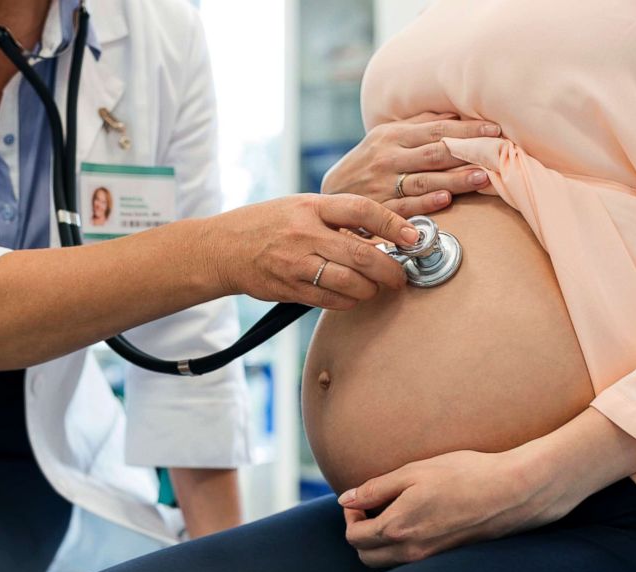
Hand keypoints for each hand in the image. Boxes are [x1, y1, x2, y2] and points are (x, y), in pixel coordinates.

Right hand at [210, 193, 420, 310]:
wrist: (222, 248)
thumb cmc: (267, 224)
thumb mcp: (301, 207)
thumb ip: (337, 218)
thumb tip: (382, 235)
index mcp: (311, 206)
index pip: (361, 209)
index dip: (393, 224)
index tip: (413, 236)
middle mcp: (304, 233)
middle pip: (362, 255)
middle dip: (390, 270)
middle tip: (401, 276)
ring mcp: (296, 263)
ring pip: (350, 283)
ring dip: (371, 289)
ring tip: (377, 287)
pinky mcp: (290, 289)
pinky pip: (332, 301)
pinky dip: (350, 301)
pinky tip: (354, 295)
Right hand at [322, 112, 499, 217]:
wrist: (331, 194)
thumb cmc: (366, 163)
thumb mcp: (385, 138)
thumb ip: (418, 126)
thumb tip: (455, 114)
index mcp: (391, 136)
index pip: (436, 130)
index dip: (467, 130)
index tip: (494, 129)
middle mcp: (387, 158)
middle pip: (434, 153)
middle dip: (467, 152)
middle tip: (496, 151)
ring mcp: (382, 184)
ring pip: (424, 180)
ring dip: (455, 179)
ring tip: (482, 178)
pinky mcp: (379, 209)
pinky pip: (406, 206)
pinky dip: (426, 203)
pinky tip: (446, 200)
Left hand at [337, 446, 574, 567]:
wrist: (512, 491)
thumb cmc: (464, 474)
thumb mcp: (413, 472)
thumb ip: (376, 488)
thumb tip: (346, 499)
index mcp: (398, 528)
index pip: (354, 537)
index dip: (350, 516)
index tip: (360, 499)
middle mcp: (411, 551)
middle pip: (366, 557)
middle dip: (360, 533)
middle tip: (371, 507)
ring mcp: (430, 558)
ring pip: (387, 563)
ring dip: (379, 543)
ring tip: (391, 512)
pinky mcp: (446, 557)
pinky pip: (409, 562)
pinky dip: (400, 547)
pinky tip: (414, 521)